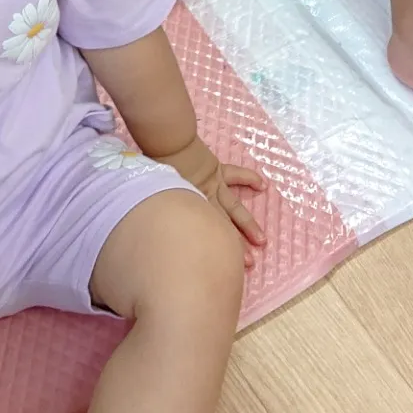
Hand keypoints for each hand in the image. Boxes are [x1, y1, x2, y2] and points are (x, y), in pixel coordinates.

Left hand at [159, 136, 266, 257]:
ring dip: (248, 224)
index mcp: (189, 210)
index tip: (223, 267)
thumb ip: (159, 214)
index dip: (216, 249)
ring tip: (261, 240)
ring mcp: (214, 186)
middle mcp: (204, 202)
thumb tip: (150, 237)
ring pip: (235, 209)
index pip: (205, 234)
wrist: (167, 145)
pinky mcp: (217, 171)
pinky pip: (236, 175)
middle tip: (249, 263)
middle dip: (237, 246)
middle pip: (223, 227)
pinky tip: (262, 186)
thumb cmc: (157, 171)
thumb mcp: (156, 197)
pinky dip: (249, 178)